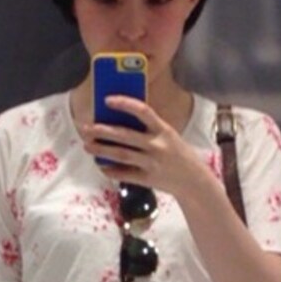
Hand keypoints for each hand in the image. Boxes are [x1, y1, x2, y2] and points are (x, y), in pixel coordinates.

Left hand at [80, 95, 208, 201]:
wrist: (194, 181)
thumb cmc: (177, 154)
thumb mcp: (168, 136)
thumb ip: (148, 129)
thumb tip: (119, 121)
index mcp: (163, 130)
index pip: (143, 111)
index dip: (124, 104)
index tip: (107, 100)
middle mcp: (158, 146)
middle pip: (125, 136)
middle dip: (103, 131)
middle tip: (87, 128)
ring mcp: (152, 164)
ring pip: (122, 155)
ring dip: (102, 150)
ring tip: (87, 146)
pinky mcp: (149, 180)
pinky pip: (125, 175)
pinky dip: (111, 171)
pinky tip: (101, 166)